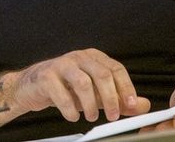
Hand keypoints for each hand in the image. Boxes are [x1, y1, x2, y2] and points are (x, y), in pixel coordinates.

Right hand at [0, 49, 150, 132]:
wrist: (31, 87)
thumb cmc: (66, 88)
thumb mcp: (96, 94)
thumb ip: (119, 99)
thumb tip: (144, 105)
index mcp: (93, 57)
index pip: (116, 69)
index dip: (126, 87)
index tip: (132, 105)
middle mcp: (79, 57)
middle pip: (102, 74)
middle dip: (110, 98)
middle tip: (112, 117)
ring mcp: (61, 64)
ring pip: (83, 83)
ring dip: (90, 105)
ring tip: (91, 117)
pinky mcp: (46, 76)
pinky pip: (61, 93)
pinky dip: (70, 109)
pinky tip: (73, 116)